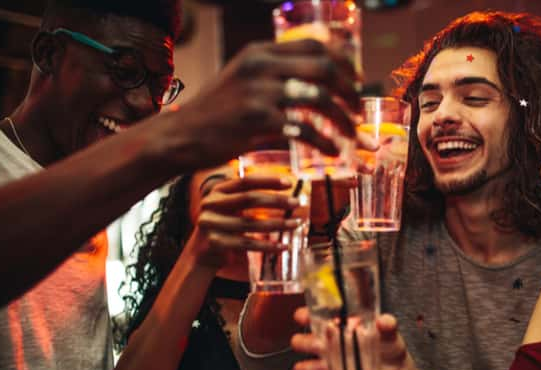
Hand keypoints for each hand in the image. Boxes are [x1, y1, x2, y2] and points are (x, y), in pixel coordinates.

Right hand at [166, 39, 360, 170]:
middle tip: (358, 110)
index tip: (357, 81)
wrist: (182, 136)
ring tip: (351, 135)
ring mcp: (258, 92)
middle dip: (349, 90)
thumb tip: (319, 80)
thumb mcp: (244, 80)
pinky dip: (324, 142)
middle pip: (324, 68)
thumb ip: (275, 74)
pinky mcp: (257, 120)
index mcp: (260, 52)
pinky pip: (304, 129)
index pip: (314, 45)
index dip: (343, 62)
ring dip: (342, 120)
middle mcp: (260, 66)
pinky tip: (332, 152)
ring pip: (319, 98)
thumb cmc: (218, 114)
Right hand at [189, 174, 299, 267]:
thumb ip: (249, 197)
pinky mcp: (214, 242)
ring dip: (277, 224)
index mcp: (217, 190)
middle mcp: (210, 203)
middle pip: (248, 199)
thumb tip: (287, 192)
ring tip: (296, 223)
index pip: (245, 181)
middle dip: (276, 200)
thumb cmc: (225, 226)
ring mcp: (210, 223)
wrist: (203, 252)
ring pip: (250, 223)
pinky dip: (267, 246)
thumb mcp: (232, 207)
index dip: (268, 180)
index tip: (289, 183)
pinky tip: (283, 246)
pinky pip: (247, 244)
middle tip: (297, 203)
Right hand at [291, 307, 414, 369]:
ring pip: (304, 366)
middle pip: (301, 342)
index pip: (312, 317)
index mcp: (337, 327)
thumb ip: (387, 324)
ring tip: (325, 368)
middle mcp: (327, 344)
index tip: (304, 316)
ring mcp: (328, 365)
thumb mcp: (390, 332)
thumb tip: (383, 322)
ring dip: (309, 367)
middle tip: (320, 345)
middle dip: (305, 343)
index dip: (303, 315)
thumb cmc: (388, 346)